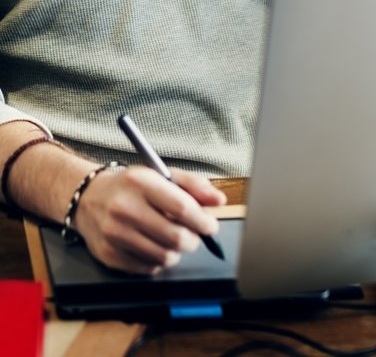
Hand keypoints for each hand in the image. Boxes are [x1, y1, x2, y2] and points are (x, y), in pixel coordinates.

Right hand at [73, 165, 226, 273]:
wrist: (88, 198)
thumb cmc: (132, 185)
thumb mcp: (162, 174)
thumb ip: (194, 185)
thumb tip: (219, 201)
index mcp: (141, 183)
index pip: (181, 207)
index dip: (203, 220)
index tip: (211, 226)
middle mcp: (125, 208)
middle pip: (175, 236)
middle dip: (194, 240)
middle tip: (195, 235)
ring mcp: (114, 234)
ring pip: (163, 256)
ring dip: (178, 252)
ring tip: (176, 240)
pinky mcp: (108, 255)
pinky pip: (147, 268)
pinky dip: (159, 261)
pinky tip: (157, 247)